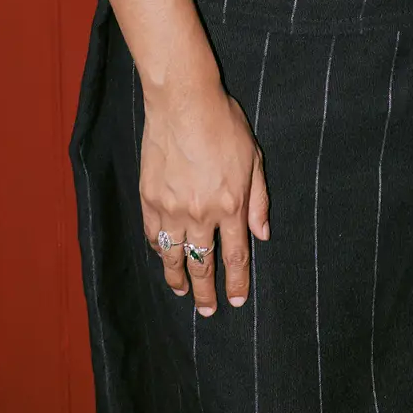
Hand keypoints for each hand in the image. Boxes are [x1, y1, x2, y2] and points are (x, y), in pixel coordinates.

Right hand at [140, 70, 269, 314]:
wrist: (183, 102)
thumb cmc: (223, 123)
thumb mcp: (253, 158)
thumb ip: (258, 200)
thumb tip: (263, 235)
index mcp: (231, 205)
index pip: (236, 256)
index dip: (236, 282)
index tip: (235, 301)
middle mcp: (200, 213)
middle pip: (203, 264)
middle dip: (206, 292)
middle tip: (208, 310)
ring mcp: (171, 208)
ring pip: (174, 256)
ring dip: (178, 279)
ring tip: (181, 292)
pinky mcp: (149, 198)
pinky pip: (152, 235)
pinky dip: (159, 250)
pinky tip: (164, 258)